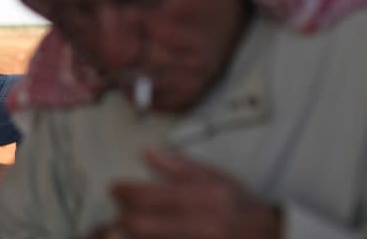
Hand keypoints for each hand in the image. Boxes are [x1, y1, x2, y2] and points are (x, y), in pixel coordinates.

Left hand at [105, 150, 280, 238]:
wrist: (270, 237)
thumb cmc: (239, 205)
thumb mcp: (214, 176)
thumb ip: (178, 166)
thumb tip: (146, 153)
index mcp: (205, 199)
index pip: (151, 196)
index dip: (125, 192)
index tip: (113, 188)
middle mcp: (202, 227)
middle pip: (140, 225)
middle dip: (121, 216)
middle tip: (117, 209)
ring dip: (127, 234)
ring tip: (121, 225)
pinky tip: (139, 235)